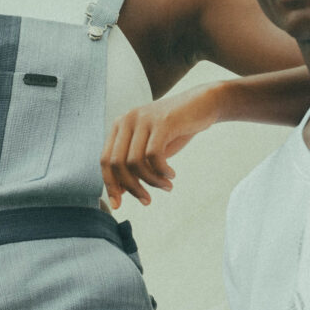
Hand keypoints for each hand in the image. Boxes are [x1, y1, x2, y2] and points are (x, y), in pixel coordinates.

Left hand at [101, 86, 220, 208]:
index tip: (118, 205)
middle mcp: (127, 120)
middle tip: (147, 201)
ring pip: (135, 162)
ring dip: (151, 181)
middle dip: (132, 187)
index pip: (105, 160)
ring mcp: (144, 119)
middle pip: (117, 163)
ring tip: (166, 186)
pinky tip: (172, 175)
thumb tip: (120, 192)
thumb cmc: (175, 130)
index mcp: (119, 126)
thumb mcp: (151, 149)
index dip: (110, 185)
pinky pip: (154, 155)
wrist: (203, 104)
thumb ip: (135, 166)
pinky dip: (162, 171)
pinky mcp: (162, 121)